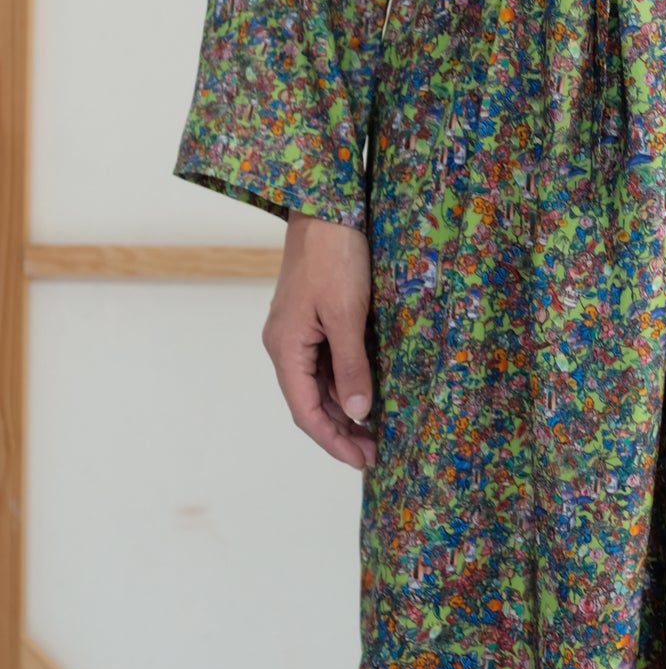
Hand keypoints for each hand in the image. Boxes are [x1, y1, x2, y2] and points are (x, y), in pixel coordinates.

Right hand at [262, 211, 375, 470]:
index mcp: (285, 348)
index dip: (333, 440)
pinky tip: (366, 397)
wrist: (327, 208)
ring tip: (375, 434)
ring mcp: (298, 334)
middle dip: (341, 432)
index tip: (361, 460)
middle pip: (310, 403)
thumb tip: (357, 411)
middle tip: (376, 454)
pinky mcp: (313, 321)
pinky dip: (344, 386)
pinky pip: (326, 365)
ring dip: (344, 412)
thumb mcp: (347, 315)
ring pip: (318, 387)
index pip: (305, 411)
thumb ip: (351, 366)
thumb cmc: (334, 257)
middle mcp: (285, 346)